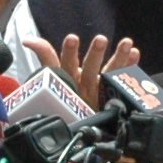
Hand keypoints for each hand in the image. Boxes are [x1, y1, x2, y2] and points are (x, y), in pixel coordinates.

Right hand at [23, 32, 139, 108]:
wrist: (83, 125)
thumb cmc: (67, 94)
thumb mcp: (54, 77)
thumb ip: (45, 56)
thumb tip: (27, 40)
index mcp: (66, 82)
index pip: (63, 65)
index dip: (67, 53)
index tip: (72, 38)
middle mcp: (83, 87)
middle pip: (89, 70)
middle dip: (95, 54)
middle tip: (101, 39)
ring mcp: (99, 92)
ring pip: (109, 74)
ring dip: (118, 58)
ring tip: (127, 44)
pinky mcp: (112, 97)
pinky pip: (123, 81)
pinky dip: (130, 66)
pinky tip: (135, 53)